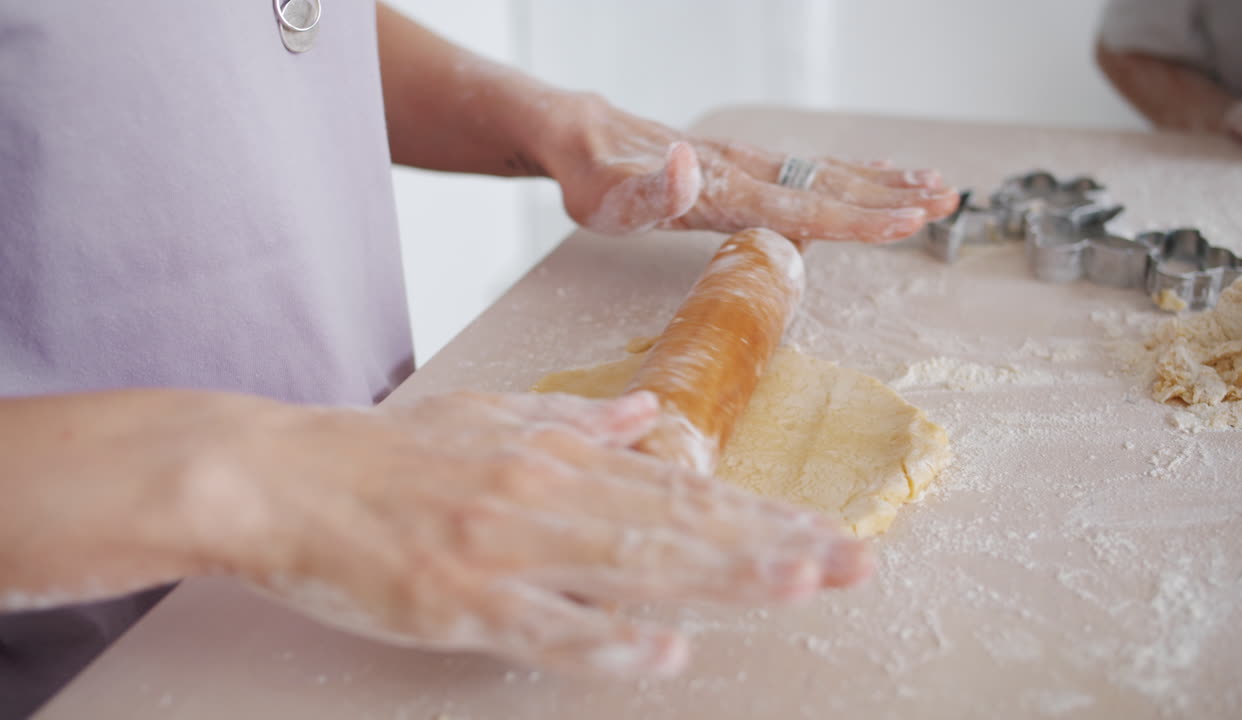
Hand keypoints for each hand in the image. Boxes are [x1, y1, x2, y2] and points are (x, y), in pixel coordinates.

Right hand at [221, 390, 869, 674]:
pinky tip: (667, 652)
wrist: (285, 476)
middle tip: (851, 562)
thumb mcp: (490, 415)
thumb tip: (645, 415)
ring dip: (723, 577)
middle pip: (679, 525)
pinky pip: (545, 628)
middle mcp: (546, 494)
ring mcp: (505, 547)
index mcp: (556, 454)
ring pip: (634, 565)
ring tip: (798, 586)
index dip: (761, 513)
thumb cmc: (388, 452)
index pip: (682, 488)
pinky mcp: (458, 599)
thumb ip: (575, 419)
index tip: (825, 529)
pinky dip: (608, 642)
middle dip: (773, 545)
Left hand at [541, 95, 959, 242]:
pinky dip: (851, 174)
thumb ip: (652, 191)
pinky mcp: (742, 165)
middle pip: (830, 186)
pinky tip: (875, 176)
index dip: (857, 218)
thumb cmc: (594, 180)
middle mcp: (745, 171)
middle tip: (948, 201)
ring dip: (883, 183)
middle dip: (891, 198)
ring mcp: (747, 165)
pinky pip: (809, 170)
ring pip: (828, 174)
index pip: (804, 206)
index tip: (907, 221)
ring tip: (935, 187)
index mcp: (725, 189)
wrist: (582, 139)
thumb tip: (688, 166)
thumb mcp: (610, 198)